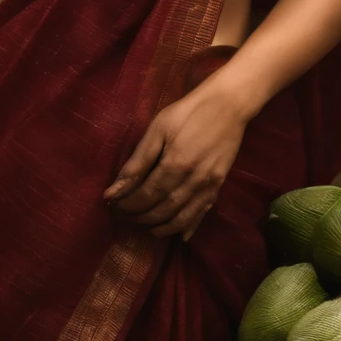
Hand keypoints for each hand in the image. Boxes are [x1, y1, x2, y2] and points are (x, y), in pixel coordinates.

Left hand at [105, 77, 248, 240]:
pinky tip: (178, 236)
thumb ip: (138, 161)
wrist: (228, 105)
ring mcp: (208, 186)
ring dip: (160, 227)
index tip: (113, 205)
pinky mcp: (218, 186)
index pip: (145, 195)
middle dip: (139, 217)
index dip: (127, 204)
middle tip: (123, 216)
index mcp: (174, 165)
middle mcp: (192, 182)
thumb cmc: (187, 113)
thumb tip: (114, 189)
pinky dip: (188, 228)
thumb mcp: (158, 129)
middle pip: (161, 210)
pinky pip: (202, 214)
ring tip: (143, 227)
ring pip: (181, 218)